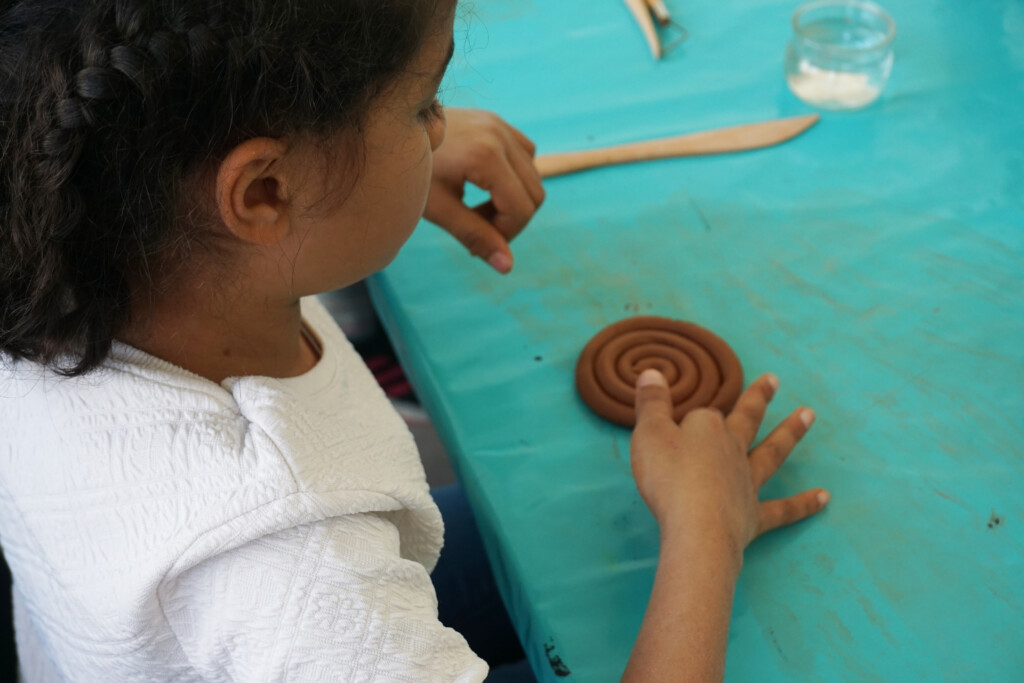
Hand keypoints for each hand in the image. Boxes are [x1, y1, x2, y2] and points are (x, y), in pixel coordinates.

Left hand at [424, 108, 544, 273]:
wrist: (391, 131)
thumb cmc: (411, 173)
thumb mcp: (439, 209)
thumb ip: (475, 236)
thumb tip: (507, 267)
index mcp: (486, 156)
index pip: (521, 209)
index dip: (506, 234)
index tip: (478, 241)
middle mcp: (499, 135)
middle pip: (534, 194)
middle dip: (511, 219)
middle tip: (477, 226)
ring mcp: (500, 125)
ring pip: (533, 176)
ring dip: (514, 199)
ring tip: (477, 208)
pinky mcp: (497, 122)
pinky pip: (525, 156)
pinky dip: (514, 178)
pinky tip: (485, 187)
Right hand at [630, 370, 828, 563]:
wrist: (696, 530)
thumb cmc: (668, 479)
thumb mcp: (648, 435)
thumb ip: (651, 404)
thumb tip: (652, 372)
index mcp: (708, 429)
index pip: (702, 415)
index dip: (689, 418)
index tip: (673, 421)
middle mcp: (733, 450)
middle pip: (748, 420)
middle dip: (758, 399)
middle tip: (774, 380)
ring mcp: (748, 482)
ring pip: (772, 453)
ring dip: (790, 433)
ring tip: (809, 415)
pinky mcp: (755, 516)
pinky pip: (783, 509)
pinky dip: (804, 504)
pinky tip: (825, 498)